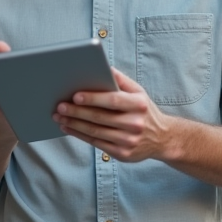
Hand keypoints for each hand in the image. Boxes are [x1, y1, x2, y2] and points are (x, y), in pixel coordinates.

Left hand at [52, 68, 173, 162]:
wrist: (162, 138)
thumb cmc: (144, 110)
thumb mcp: (138, 92)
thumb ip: (120, 80)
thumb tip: (102, 67)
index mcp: (139, 105)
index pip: (112, 100)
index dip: (93, 98)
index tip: (75, 96)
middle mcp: (135, 123)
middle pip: (100, 117)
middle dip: (76, 112)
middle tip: (59, 107)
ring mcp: (129, 141)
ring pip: (95, 132)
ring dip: (74, 124)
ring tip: (59, 117)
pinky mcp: (123, 154)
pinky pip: (96, 143)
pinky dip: (80, 135)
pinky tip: (69, 128)